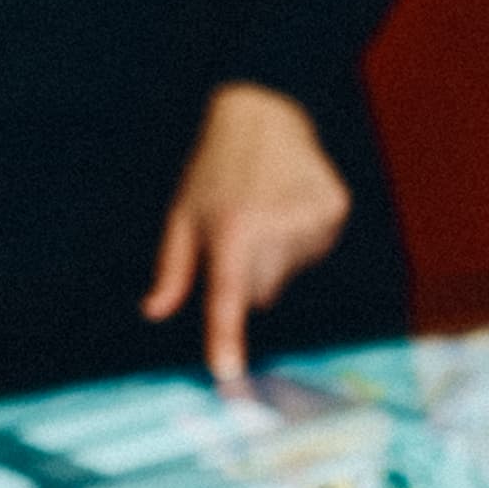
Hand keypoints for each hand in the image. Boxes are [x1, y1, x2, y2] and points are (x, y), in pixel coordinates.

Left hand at [144, 84, 349, 381]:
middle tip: (239, 231)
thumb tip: (154, 311)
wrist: (265, 113)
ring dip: (275, 256)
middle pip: (260, 293)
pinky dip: (301, 240)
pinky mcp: (334, 211)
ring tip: (266, 210)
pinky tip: (289, 205)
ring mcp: (310, 219)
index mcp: (231, 229)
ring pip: (288, 273)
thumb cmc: (214, 169)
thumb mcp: (182, 215)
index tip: (227, 374)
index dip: (226, 337)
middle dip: (247, 275)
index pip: (228, 296)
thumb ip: (172, 269)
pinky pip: (314, 252)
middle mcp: (274, 227)